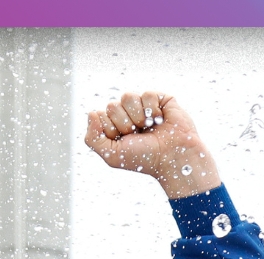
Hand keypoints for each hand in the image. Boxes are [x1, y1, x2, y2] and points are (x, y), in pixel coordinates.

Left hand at [84, 91, 219, 198]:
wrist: (171, 157)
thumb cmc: (143, 158)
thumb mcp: (112, 155)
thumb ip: (93, 138)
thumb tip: (91, 113)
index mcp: (113, 125)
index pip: (99, 115)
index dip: (110, 129)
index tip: (123, 140)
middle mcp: (126, 114)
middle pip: (112, 106)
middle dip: (124, 124)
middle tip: (137, 135)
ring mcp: (142, 105)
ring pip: (127, 96)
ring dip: (137, 116)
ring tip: (147, 127)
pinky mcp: (159, 99)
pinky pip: (147, 94)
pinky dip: (152, 110)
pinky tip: (160, 120)